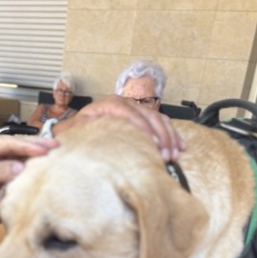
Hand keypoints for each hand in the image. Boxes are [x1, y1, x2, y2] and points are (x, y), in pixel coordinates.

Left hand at [0, 132, 57, 225]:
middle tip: (56, 147)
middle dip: (35, 147)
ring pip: (17, 159)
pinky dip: (26, 172)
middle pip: (16, 147)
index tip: (45, 149)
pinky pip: (14, 173)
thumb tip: (19, 168)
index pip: (9, 143)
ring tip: (52, 157)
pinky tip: (38, 172)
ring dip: (33, 159)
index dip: (28, 146)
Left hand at [64, 94, 184, 161]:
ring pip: (159, 119)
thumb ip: (78, 130)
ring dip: (169, 137)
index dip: (142, 127)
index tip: (151, 142)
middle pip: (149, 115)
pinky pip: (162, 123)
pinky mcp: (144, 117)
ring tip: (174, 154)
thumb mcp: (76, 130)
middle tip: (166, 154)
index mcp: (110, 105)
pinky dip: (172, 135)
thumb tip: (77, 132)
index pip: (129, 113)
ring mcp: (137, 109)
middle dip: (161, 135)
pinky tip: (180, 147)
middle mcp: (126, 103)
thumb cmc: (80, 131)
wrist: (82, 128)